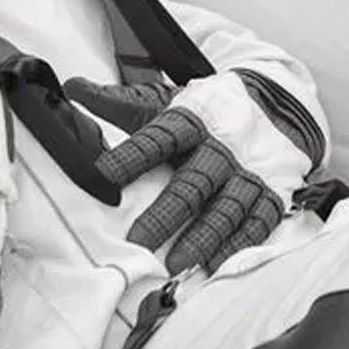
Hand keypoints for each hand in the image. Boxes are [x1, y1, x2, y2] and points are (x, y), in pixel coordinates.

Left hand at [66, 74, 308, 274]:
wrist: (276, 101)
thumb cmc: (206, 110)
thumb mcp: (164, 101)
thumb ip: (119, 102)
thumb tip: (72, 86)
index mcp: (191, 120)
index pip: (157, 139)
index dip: (130, 158)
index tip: (102, 177)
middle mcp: (221, 146)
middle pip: (193, 182)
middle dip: (166, 213)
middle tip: (138, 241)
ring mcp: (249, 171)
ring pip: (226, 206)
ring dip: (203, 235)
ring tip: (176, 262)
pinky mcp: (272, 192)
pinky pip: (258, 220)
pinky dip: (238, 243)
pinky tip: (216, 262)